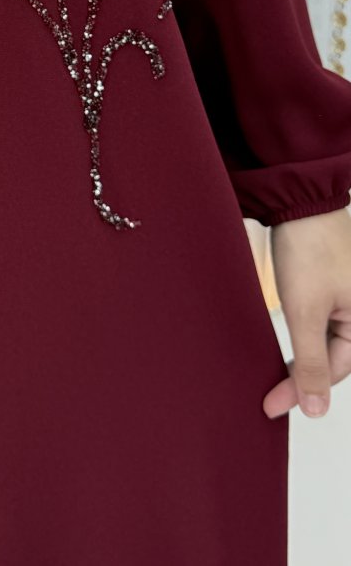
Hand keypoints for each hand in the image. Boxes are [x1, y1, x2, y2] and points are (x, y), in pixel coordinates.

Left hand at [262, 206, 350, 419]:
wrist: (299, 200)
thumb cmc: (308, 249)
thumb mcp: (305, 311)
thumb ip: (311, 362)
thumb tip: (316, 409)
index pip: (335, 370)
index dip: (301, 390)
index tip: (271, 406)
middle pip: (332, 358)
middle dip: (301, 377)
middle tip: (267, 396)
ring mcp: (350, 298)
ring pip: (326, 341)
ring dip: (302, 357)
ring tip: (273, 375)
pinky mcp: (335, 285)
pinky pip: (322, 320)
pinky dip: (303, 334)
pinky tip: (286, 344)